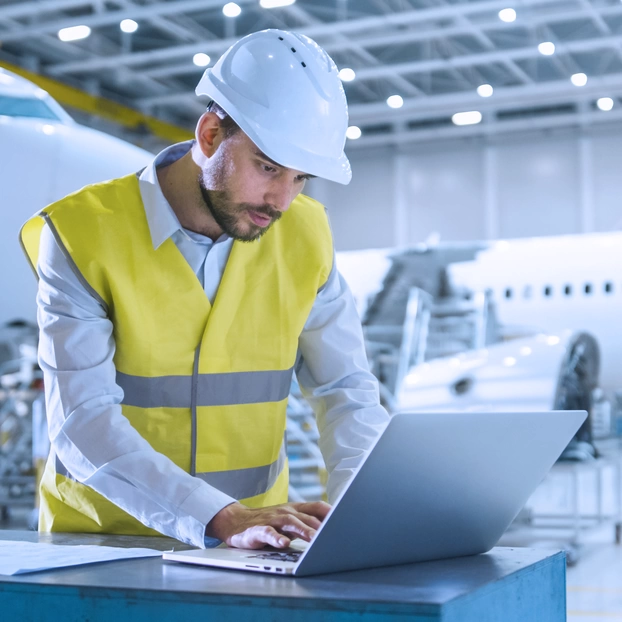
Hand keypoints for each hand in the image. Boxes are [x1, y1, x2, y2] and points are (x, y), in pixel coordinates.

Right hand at [205, 501, 330, 548]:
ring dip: (303, 530)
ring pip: (290, 523)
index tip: (345, 519)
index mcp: (295, 509)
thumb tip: (332, 531)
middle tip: (334, 534)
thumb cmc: (269, 522)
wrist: (236, 521)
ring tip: (314, 539)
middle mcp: (285, 512)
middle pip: (306, 517)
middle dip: (320, 526)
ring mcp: (272, 519)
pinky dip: (276, 537)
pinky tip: (283, 543)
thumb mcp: (289, 521)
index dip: (330, 513)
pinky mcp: (257, 530)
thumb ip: (307, 523)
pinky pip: (268, 533)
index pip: (316, 507)